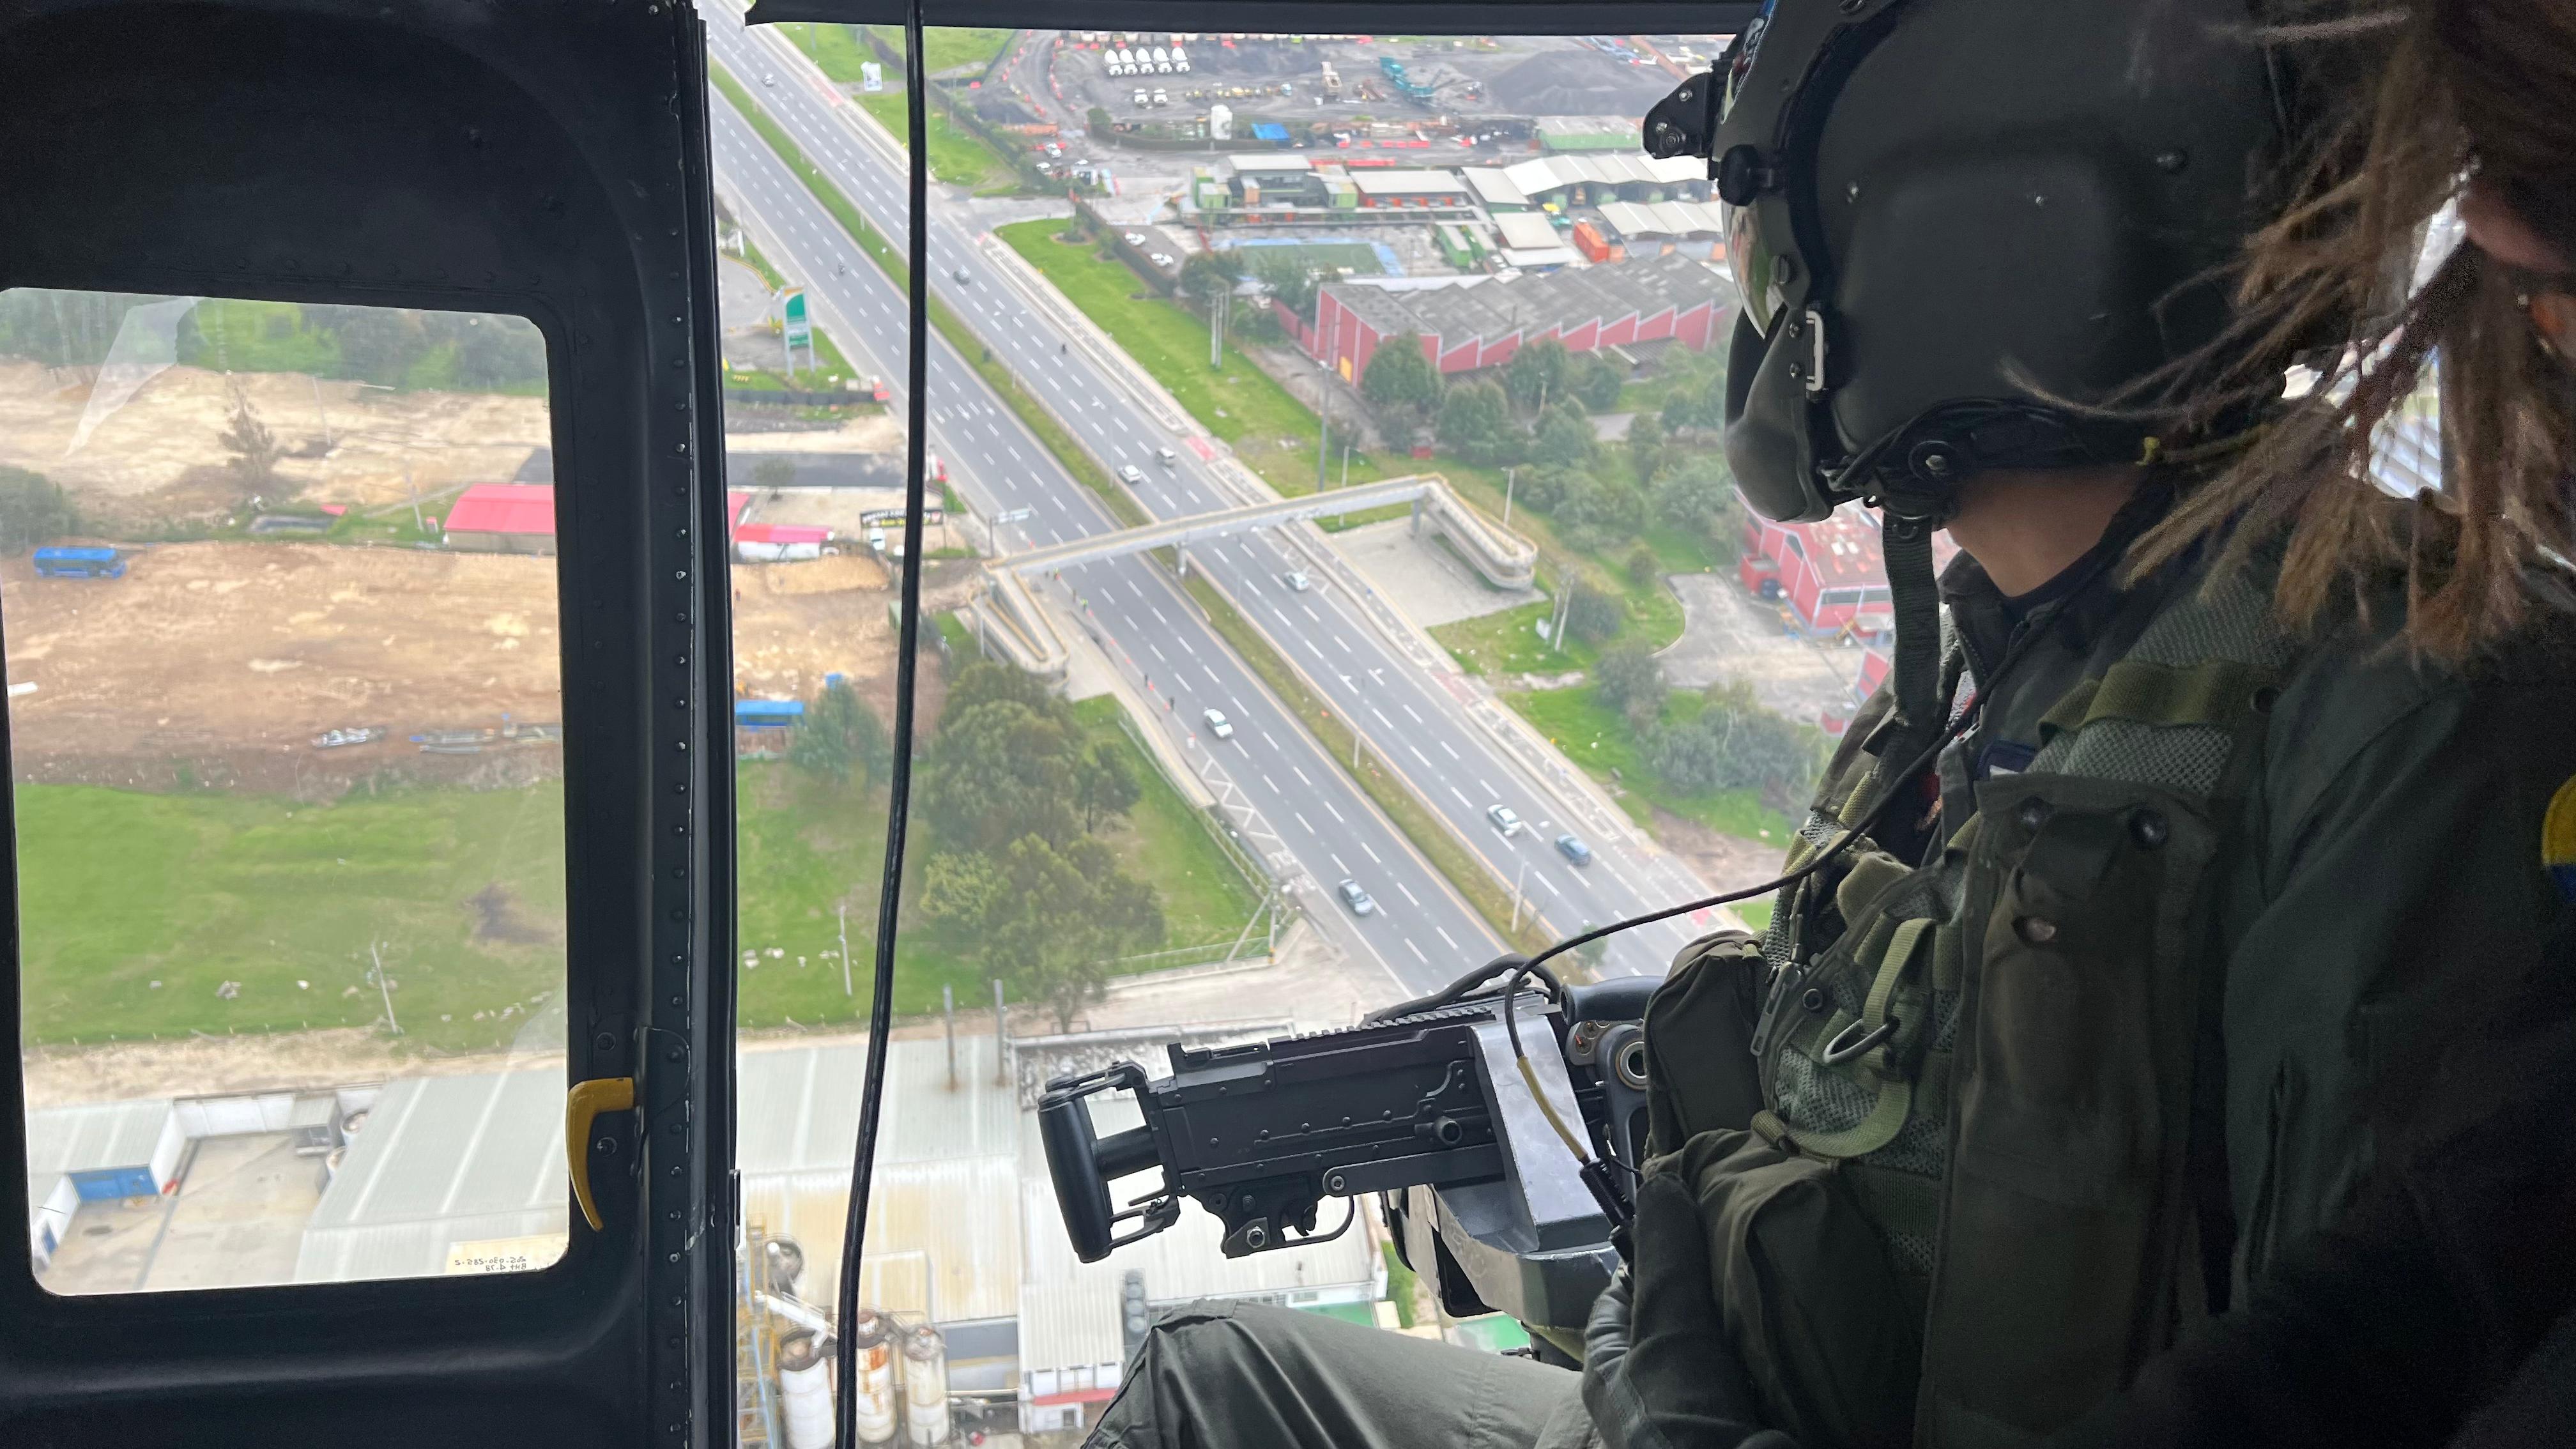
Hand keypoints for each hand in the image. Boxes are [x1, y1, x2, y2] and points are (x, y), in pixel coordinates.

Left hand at [1581, 1170, 1800, 1448]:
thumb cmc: (1682, 1422)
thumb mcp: (1667, 1331)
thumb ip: (1666, 1261)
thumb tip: (1661, 1182)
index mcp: (1610, 1369)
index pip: (1620, 1294)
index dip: (1648, 1251)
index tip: (1687, 1212)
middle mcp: (1650, 1391)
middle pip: (1678, 1316)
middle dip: (1708, 1280)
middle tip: (1747, 1231)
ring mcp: (1700, 1410)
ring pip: (1723, 1342)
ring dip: (1748, 1313)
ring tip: (1782, 1264)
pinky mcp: (1747, 1423)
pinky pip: (1760, 1371)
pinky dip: (1777, 1347)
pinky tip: (1803, 1320)